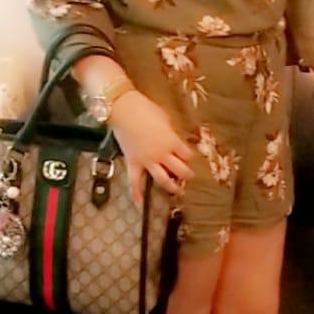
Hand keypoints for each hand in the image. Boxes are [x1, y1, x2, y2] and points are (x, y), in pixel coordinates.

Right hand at [108, 90, 195, 204]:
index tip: (189, 157)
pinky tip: (140, 204)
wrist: (124, 109)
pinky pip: (134, 182)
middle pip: (180, 170)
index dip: (190, 157)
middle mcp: (162, 154)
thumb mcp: (165, 119)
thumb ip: (171, 134)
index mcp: (172, 142)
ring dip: (171, 186)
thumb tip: (174, 140)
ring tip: (176, 189)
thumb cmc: (146, 109)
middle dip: (186, 174)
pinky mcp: (133, 163)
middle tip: (188, 175)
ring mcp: (147, 161)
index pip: (187, 155)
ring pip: (163, 180)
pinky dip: (137, 194)